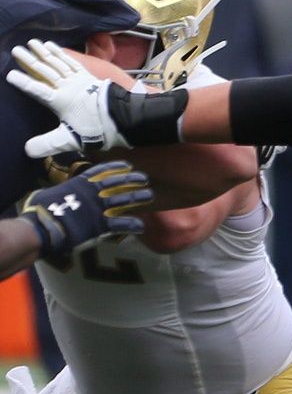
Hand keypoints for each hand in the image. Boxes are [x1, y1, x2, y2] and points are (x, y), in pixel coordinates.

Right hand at [8, 39, 130, 156]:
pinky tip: (53, 47)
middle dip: (29, 60)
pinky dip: (61, 53)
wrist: (125, 117)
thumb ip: (49, 144)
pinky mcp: (88, 76)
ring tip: (32, 42)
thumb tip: (27, 150)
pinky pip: (71, 61)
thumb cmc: (97, 129)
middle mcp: (67, 86)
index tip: (9, 74)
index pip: (37, 90)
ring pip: (57, 62)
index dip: (23, 82)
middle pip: (45, 71)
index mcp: (60, 101)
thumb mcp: (72, 140)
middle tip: (15, 49)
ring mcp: (78, 79)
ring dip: (43, 52)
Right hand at [20, 160, 151, 256]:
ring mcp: (98, 208)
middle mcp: (92, 194)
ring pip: (123, 200)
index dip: (115, 168)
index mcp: (78, 184)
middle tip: (144, 178)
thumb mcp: (48, 194)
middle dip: (131, 179)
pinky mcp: (101, 225)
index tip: (127, 165)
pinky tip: (142, 226)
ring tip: (150, 195)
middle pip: (116, 183)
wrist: (41, 228)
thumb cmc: (39, 211)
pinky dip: (132, 224)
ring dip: (137, 197)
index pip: (100, 172)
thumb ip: (60, 192)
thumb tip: (60, 192)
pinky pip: (121, 224)